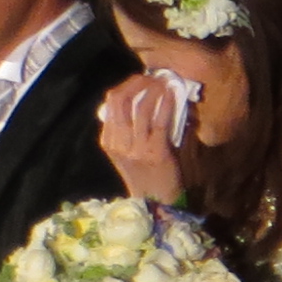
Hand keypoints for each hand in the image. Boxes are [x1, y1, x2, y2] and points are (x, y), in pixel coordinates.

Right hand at [97, 71, 192, 203]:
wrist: (156, 204)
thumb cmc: (146, 176)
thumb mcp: (128, 152)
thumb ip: (130, 129)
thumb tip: (144, 99)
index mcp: (108, 141)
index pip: (110, 104)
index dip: (125, 86)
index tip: (140, 80)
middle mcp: (118, 143)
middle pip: (119, 100)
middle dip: (136, 83)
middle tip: (151, 78)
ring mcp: (135, 148)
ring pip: (139, 107)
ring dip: (153, 90)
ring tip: (164, 82)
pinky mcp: (155, 152)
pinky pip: (159, 120)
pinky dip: (166, 103)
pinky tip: (173, 94)